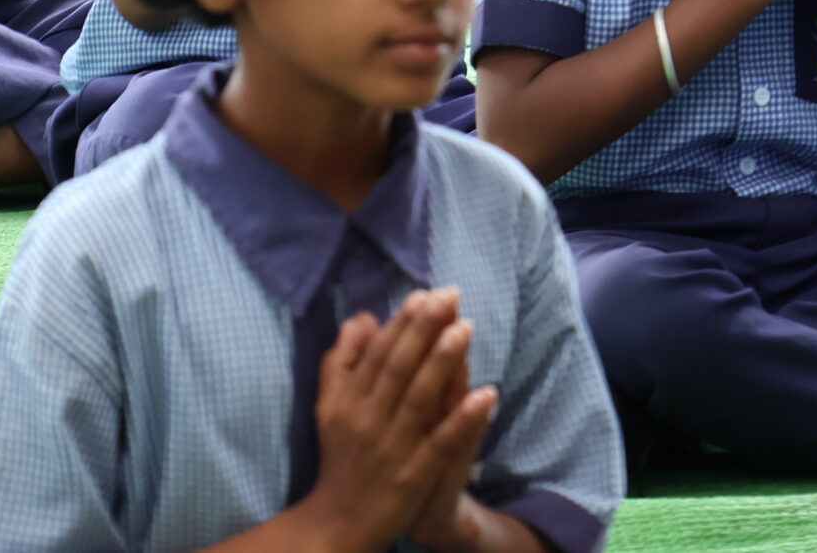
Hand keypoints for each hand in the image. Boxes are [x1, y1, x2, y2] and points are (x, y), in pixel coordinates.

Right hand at [301, 290, 492, 552]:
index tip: (425, 293)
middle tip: (450, 295)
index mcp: (347, 401)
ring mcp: (391, 448)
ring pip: (419, 398)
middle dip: (424, 329)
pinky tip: (488, 393)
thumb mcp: (329, 406)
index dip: (402, 322)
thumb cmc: (340, 455)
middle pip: (398, 368)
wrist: (338, 522)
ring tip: (466, 328)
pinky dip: (463, 418)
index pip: (378, 354)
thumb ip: (341, 361)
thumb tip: (361, 317)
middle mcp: (367, 420)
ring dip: (443, 362)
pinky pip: (441, 442)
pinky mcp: (413, 475)